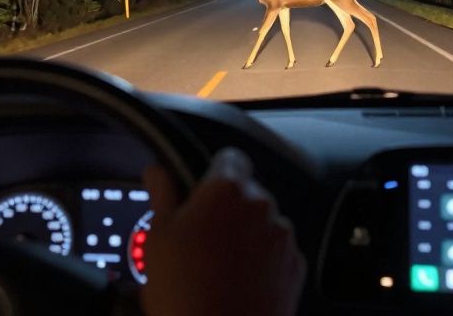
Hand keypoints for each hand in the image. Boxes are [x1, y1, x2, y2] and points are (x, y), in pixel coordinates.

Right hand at [139, 148, 305, 315]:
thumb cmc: (184, 294)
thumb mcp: (158, 239)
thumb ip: (162, 195)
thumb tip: (156, 171)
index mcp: (226, 191)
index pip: (229, 159)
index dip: (213, 173)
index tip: (200, 191)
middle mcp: (262, 206)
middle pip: (246, 193)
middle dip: (227, 209)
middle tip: (199, 239)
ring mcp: (283, 237)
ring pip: (263, 222)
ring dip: (246, 234)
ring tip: (218, 266)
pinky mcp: (296, 266)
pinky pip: (277, 251)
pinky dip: (263, 260)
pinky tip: (237, 281)